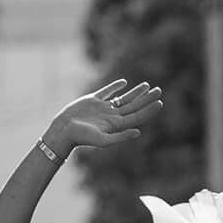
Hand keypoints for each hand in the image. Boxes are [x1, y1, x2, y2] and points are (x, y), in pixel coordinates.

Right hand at [43, 79, 162, 156]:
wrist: (63, 130)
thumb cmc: (81, 137)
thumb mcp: (102, 140)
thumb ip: (121, 136)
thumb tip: (138, 132)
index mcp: (116, 125)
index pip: (137, 116)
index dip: (149, 110)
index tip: (160, 102)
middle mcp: (112, 116)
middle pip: (134, 106)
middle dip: (147, 98)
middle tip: (159, 90)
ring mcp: (103, 108)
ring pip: (123, 98)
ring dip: (135, 92)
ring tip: (147, 85)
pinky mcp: (92, 100)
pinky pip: (107, 92)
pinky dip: (115, 87)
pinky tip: (123, 83)